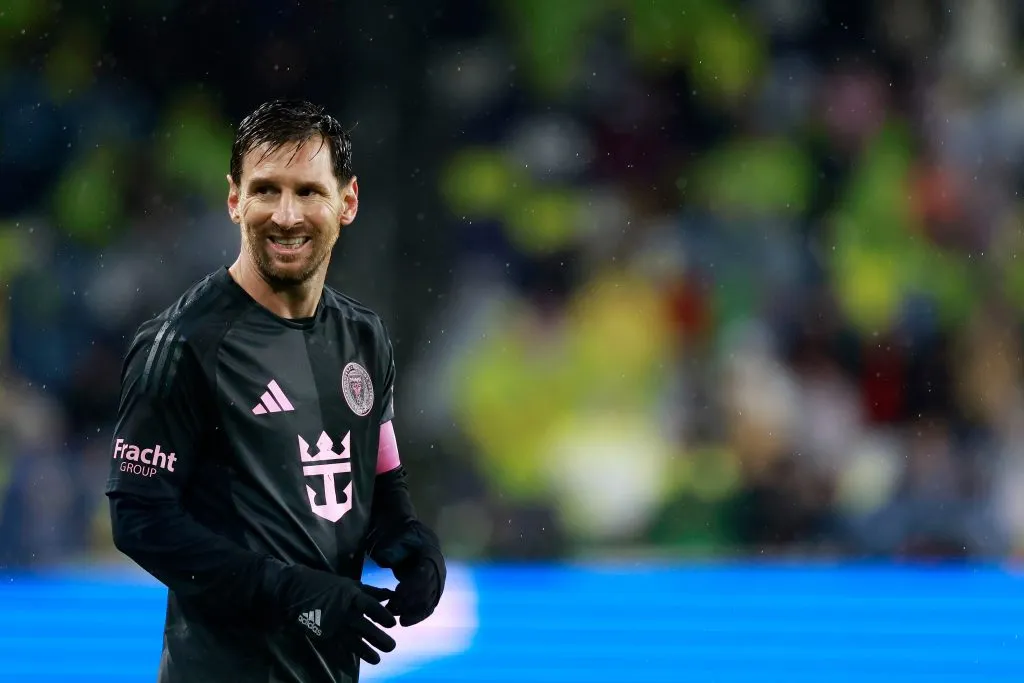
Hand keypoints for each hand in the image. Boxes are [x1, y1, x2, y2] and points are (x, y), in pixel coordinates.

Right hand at [280, 565, 397, 664]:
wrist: (293, 589)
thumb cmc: (324, 584)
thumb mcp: (348, 583)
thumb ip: (370, 590)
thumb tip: (389, 594)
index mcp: (351, 595)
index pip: (371, 606)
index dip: (382, 616)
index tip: (393, 624)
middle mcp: (343, 611)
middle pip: (364, 626)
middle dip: (378, 638)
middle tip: (391, 647)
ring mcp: (331, 624)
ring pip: (351, 640)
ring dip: (365, 651)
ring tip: (377, 660)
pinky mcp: (321, 634)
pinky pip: (334, 648)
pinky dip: (342, 658)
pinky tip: (351, 667)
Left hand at [386, 554, 444, 626]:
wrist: (423, 554)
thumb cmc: (410, 550)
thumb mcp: (402, 546)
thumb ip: (393, 552)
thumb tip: (383, 558)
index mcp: (432, 558)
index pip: (424, 575)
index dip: (411, 585)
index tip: (396, 592)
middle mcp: (439, 574)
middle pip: (425, 591)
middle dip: (407, 601)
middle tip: (390, 607)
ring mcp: (438, 587)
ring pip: (427, 602)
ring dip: (410, 610)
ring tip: (392, 613)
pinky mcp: (435, 598)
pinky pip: (428, 610)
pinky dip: (417, 617)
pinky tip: (404, 622)